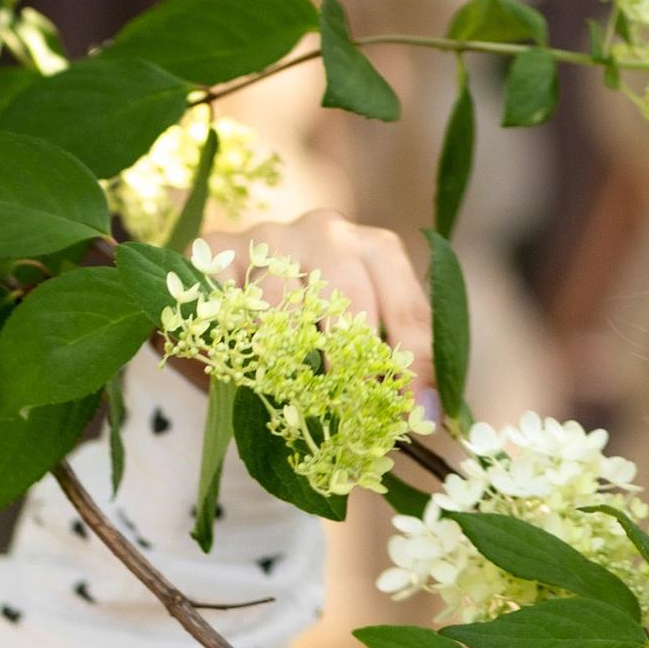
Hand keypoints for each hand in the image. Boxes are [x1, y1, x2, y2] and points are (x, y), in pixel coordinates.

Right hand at [187, 212, 441, 421]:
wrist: (239, 297)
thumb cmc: (316, 323)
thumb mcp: (365, 339)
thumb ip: (398, 366)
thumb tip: (430, 415)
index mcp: (376, 249)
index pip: (406, 308)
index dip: (412, 366)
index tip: (414, 414)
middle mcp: (327, 232)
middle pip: (348, 299)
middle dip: (354, 364)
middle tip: (354, 413)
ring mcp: (270, 236)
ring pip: (284, 303)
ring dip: (292, 359)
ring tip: (298, 399)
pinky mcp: (218, 249)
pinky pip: (230, 301)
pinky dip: (238, 338)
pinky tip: (244, 366)